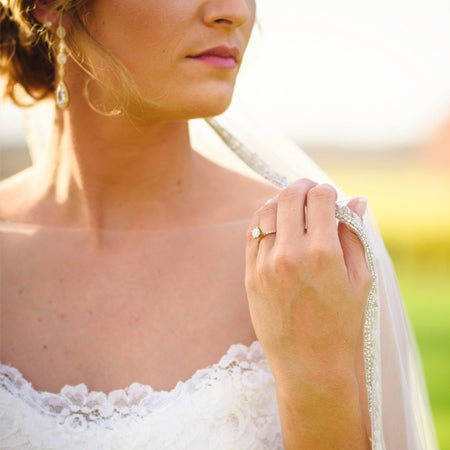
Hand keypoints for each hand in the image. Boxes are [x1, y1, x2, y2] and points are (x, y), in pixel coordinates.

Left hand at [245, 178, 371, 392]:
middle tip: (309, 191)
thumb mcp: (360, 281)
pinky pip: (251, 233)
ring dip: (279, 200)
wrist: (309, 365)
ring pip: (265, 211)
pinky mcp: (250, 275)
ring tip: (291, 206)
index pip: (320, 198)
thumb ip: (355, 236)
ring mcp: (265, 264)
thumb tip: (356, 201)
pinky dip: (263, 220)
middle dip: (302, 187)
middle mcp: (289, 254)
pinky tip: (275, 224)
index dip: (327, 191)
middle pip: (289, 197)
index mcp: (322, 253)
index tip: (330, 196)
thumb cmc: (341, 325)